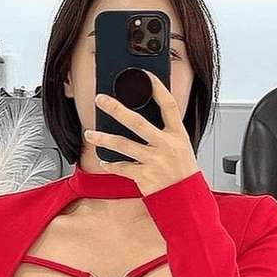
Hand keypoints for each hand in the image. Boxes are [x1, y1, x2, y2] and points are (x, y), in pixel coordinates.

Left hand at [87, 70, 199, 195]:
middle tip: (101, 100)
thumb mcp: (182, 147)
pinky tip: (103, 161)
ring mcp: (154, 161)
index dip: (158, 88)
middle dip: (116, 109)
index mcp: (178, 135)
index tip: (145, 76)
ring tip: (90, 134)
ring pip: (123, 145)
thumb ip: (166, 132)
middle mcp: (166, 146)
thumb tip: (143, 118)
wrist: (186, 200)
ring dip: (103, 139)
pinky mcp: (144, 177)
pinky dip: (110, 164)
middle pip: (137, 122)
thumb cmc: (183, 173)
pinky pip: (122, 167)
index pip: (169, 105)